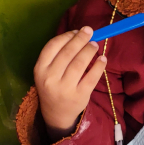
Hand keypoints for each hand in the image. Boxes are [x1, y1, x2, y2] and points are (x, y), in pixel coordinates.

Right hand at [34, 26, 106, 141]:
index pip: (53, 46)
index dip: (67, 36)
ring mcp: (65, 88)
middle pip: (68, 53)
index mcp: (40, 69)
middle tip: (90, 32)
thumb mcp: (47, 72)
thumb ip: (59, 55)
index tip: (77, 30)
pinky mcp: (79, 96)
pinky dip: (99, 66)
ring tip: (95, 44)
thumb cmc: (54, 86)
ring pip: (79, 63)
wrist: (56, 114)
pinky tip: (103, 59)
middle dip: (80, 39)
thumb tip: (79, 34)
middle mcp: (50, 78)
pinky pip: (91, 77)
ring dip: (89, 50)